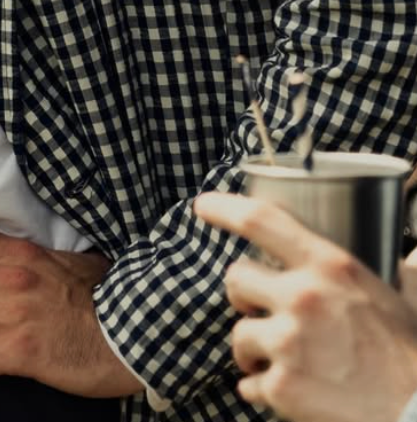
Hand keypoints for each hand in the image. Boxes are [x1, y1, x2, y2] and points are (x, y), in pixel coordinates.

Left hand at [194, 191, 416, 421]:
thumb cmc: (407, 352)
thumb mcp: (387, 292)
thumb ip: (361, 269)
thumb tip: (381, 254)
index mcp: (329, 266)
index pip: (261, 220)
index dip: (224, 209)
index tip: (203, 206)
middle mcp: (303, 297)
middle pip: (236, 277)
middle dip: (241, 295)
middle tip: (255, 309)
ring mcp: (289, 343)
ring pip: (239, 333)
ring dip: (252, 348)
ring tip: (279, 359)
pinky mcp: (282, 388)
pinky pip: (249, 384)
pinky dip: (262, 390)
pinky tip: (289, 392)